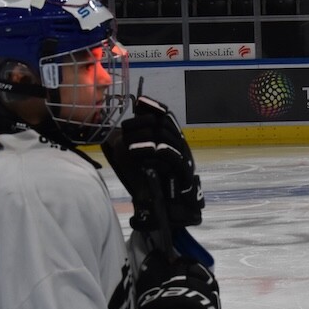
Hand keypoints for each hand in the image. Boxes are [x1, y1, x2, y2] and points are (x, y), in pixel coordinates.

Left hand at [103, 95, 203, 229]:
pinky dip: (159, 153)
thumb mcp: (140, 157)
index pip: (166, 114)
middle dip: (145, 125)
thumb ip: (135, 140)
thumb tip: (124, 122)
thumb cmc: (151, 180)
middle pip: (166, 123)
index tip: (140, 102)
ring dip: (147, 139)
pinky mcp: (184, 172)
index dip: (154, 107)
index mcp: (171, 138)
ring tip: (130, 145)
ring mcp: (184, 157)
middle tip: (126, 131)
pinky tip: (147, 154)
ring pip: (168, 138)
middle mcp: (180, 144)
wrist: (167, 206)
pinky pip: (173, 157)